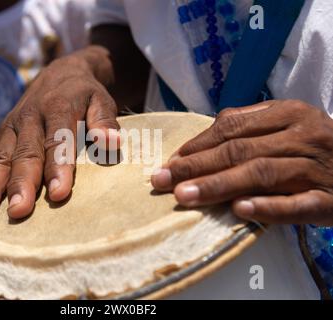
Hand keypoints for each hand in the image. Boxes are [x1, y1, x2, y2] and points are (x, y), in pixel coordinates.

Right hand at [0, 47, 119, 218]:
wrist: (60, 74)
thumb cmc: (84, 95)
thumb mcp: (102, 100)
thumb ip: (105, 121)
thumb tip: (111, 143)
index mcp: (57, 108)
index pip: (58, 140)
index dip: (59, 167)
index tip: (60, 193)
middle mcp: (29, 118)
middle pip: (24, 153)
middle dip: (20, 182)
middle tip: (18, 210)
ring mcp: (9, 128)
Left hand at [151, 100, 332, 225]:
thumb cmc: (317, 146)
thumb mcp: (288, 125)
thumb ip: (250, 127)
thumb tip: (199, 143)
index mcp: (288, 112)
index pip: (232, 128)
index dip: (197, 145)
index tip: (170, 161)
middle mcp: (302, 135)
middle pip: (239, 150)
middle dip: (196, 166)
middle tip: (162, 180)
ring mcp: (316, 168)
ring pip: (260, 174)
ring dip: (218, 186)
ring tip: (184, 196)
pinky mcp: (330, 200)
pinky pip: (296, 205)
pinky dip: (266, 207)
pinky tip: (239, 210)